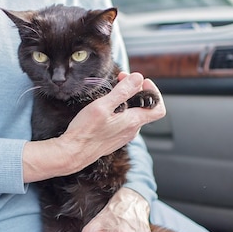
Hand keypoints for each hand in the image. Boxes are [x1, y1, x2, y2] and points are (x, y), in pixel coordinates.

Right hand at [23, 72, 164, 183]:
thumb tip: (138, 78)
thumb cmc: (86, 130)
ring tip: (111, 91)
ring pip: (133, 114)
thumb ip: (123, 91)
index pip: (158, 108)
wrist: (73, 153)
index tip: (141, 83)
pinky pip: (124, 122)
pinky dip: (120, 110)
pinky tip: (106, 107)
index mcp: (133, 122)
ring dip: (126, 100)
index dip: (154, 93)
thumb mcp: (104, 105)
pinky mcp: (115, 139)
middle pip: (144, 108)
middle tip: (120, 79)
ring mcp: (124, 136)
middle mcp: (132, 131)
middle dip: (135, 90)